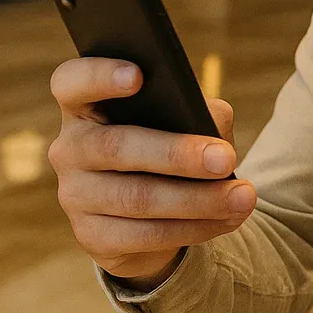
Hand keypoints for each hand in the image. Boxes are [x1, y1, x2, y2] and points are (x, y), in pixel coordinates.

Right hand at [47, 57, 256, 290]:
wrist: (148, 214)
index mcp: (83, 104)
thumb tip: (214, 122)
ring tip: (242, 196)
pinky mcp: (92, 237)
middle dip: (177, 154)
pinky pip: (146, 235)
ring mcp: (75, 195)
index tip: (139, 75)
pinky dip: (194, 228)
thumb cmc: (165, 147)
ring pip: (138, 198)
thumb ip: (194, 111)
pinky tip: (228, 219)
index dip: (100, 75)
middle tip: (225, 158)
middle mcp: (69, 147)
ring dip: (198, 199)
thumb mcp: (179, 120)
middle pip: (116, 146)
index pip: (72, 81)